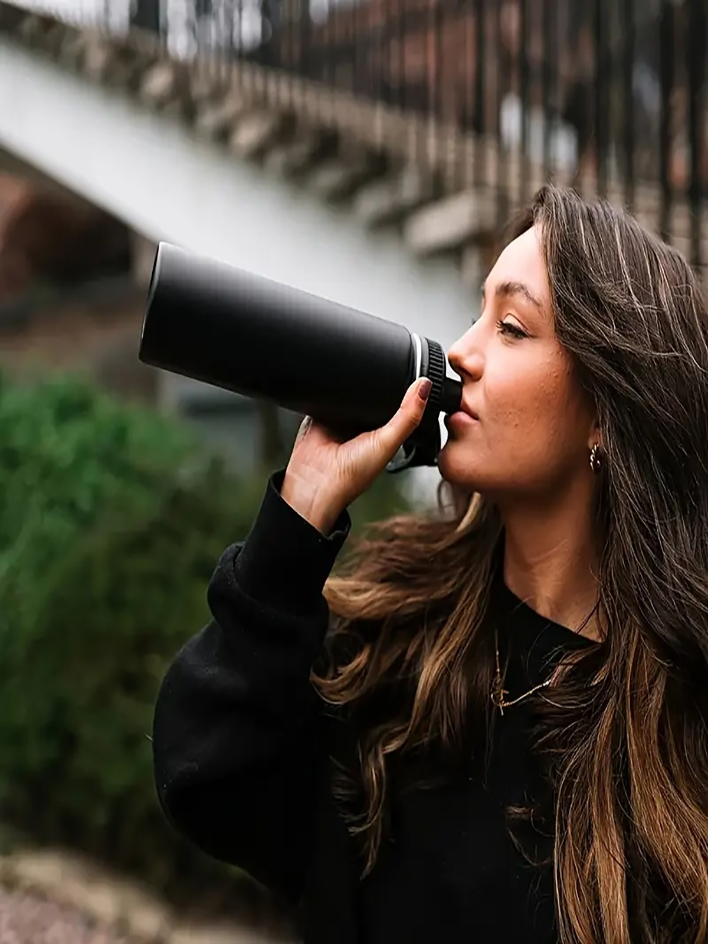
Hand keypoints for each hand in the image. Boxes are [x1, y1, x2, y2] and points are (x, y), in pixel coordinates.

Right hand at [281, 377, 431, 533]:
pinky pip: (328, 393)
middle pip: (375, 396)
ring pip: (351, 392)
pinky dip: (331, 387)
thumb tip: (424, 387)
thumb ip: (408, 416)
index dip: (407, 392)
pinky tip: (335, 387)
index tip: (416, 376)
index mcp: (384, 434)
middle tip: (385, 374)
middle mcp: (363, 426)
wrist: (316, 480)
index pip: (399, 406)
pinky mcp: (322, 413)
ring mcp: (342, 419)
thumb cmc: (351, 475)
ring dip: (353, 385)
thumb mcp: (388, 443)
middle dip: (379, 385)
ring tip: (358, 382)